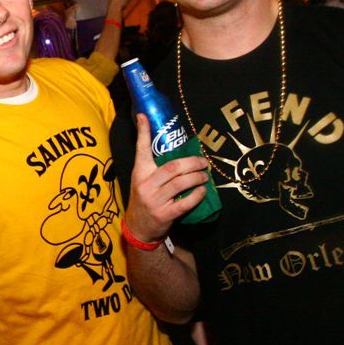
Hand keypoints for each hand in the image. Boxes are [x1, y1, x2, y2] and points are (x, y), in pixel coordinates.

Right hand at [124, 114, 208, 242]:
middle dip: (192, 163)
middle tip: (203, 162)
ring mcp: (154, 200)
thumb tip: (175, 149)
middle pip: (173, 167)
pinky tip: (202, 191)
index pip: (141, 149)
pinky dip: (197, 195)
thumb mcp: (143, 181)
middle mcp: (145, 184)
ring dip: (197, 177)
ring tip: (205, 176)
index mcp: (140, 173)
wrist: (138, 228)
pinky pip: (185, 202)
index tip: (143, 115)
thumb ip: (155, 167)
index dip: (143, 132)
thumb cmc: (145, 199)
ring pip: (181, 183)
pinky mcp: (164, 214)